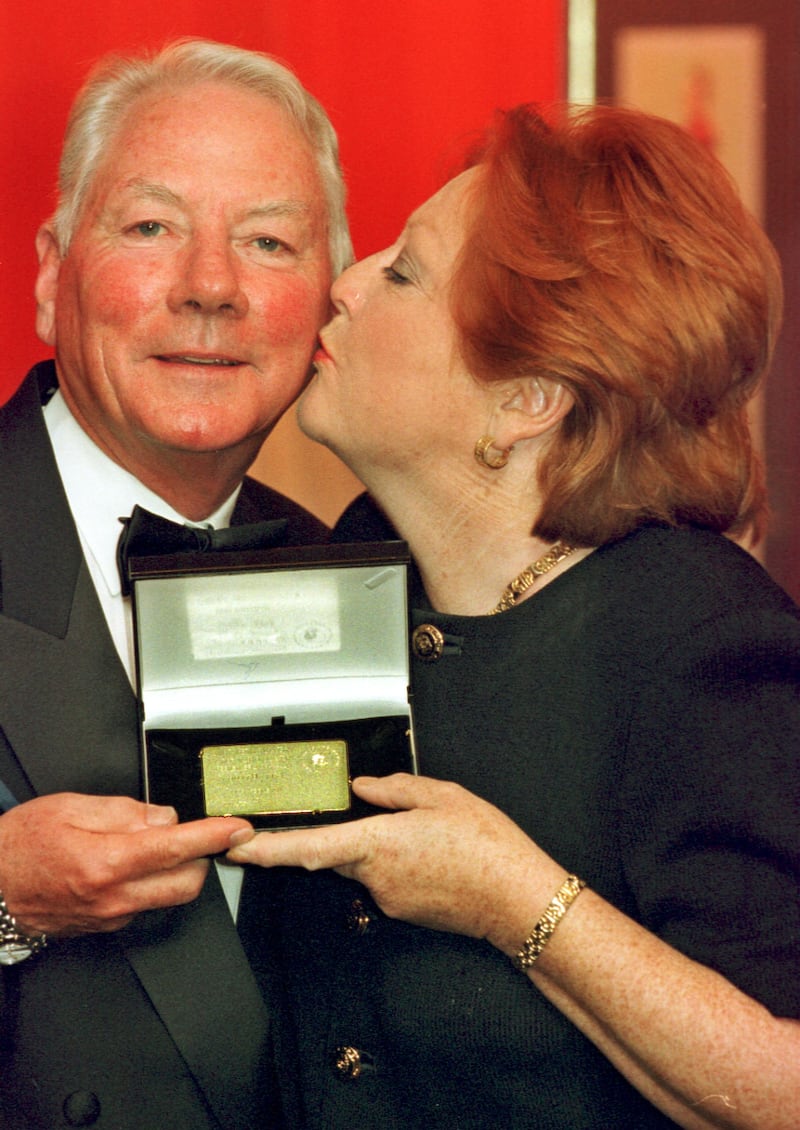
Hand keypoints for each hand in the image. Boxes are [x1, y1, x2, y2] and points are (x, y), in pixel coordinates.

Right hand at [0, 793, 250, 936]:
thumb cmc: (19, 844)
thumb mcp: (69, 807)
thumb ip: (124, 810)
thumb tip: (164, 816)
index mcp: (105, 862)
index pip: (176, 848)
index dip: (213, 835)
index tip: (237, 828)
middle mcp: (112, 897)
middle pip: (187, 883)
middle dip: (200, 856)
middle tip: (189, 834)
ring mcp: (111, 917)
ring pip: (169, 896)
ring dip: (175, 871)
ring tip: (147, 845)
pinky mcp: (107, 926)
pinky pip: (145, 903)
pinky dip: (150, 883)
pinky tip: (125, 865)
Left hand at [228, 773, 563, 951]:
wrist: (519, 899)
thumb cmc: (488, 847)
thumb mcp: (443, 796)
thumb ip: (395, 789)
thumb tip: (364, 787)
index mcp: (378, 841)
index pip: (308, 845)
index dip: (266, 848)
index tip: (237, 846)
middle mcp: (375, 875)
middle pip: (337, 851)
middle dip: (345, 834)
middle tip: (383, 822)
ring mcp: (388, 898)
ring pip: (364, 864)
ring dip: (380, 846)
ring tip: (431, 835)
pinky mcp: (403, 911)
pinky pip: (385, 879)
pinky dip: (398, 863)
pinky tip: (434, 853)